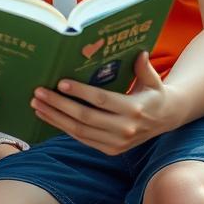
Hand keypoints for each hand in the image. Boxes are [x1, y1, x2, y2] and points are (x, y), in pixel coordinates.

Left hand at [31, 52, 183, 154]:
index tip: (60, 83)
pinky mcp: (111, 150)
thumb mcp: (154, 80)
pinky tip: (49, 116)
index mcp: (135, 110)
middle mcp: (125, 129)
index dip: (80, 92)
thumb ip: (144, 67)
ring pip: (79, 131)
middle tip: (39, 93)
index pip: (102, 101)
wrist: (167, 120)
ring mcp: (117, 143)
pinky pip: (82, 139)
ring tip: (37, 105)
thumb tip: (139, 52)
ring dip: (55, 118)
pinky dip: (63, 128)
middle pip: (85, 117)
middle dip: (59, 105)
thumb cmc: (155, 94)